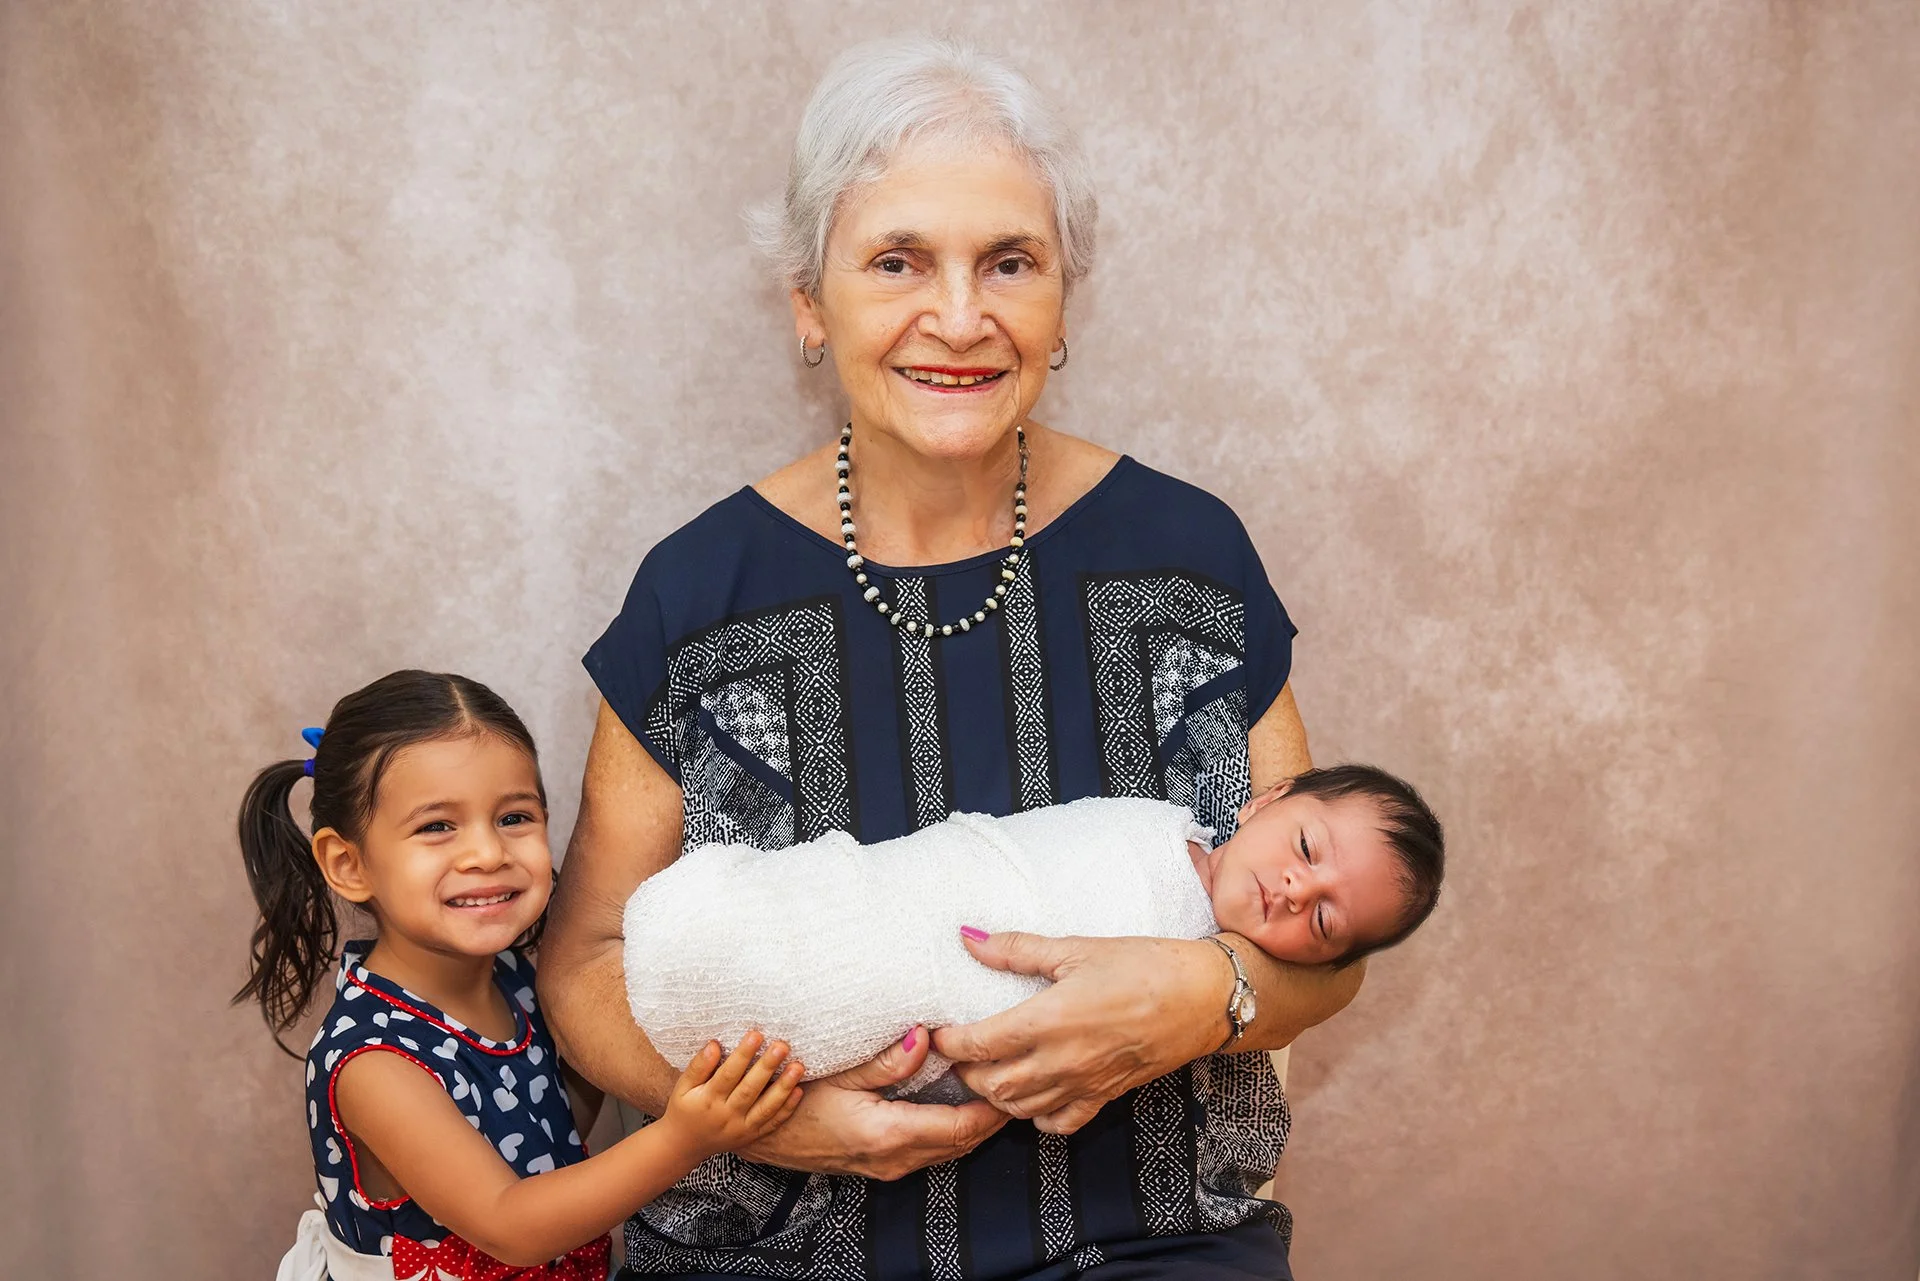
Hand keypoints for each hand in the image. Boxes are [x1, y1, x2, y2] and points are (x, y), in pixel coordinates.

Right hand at [657, 1031, 804, 1159]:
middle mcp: (726, 1116)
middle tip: (782, 1045)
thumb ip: (698, 1066)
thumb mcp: (683, 1086)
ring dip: (783, 1087)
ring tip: (798, 1066)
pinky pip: (772, 1123)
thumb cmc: (685, 1108)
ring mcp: (741, 1128)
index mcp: (708, 1100)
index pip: (728, 1074)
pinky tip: (799, 1091)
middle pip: (750, 1089)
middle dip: (767, 1066)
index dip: (743, 1054)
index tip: (756, 1034)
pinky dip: (787, 1108)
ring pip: (765, 1108)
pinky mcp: (752, 1136)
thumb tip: (714, 1045)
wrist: (685, 1145)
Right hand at [737, 1025, 1009, 1180]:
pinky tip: (959, 1105)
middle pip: (963, 1142)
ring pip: (949, 1150)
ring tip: (996, 1088)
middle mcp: (894, 1159)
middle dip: (993, 1115)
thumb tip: (925, 1037)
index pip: (960, 1126)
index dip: (992, 1106)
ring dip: (975, 1124)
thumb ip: (887, 1060)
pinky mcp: (880, 1163)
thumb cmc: (791, 1098)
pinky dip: (953, 1130)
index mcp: (888, 1134)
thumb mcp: (839, 1072)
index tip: (1011, 1077)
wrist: (754, 1132)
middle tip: (1016, 1078)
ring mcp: (887, 1166)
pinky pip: (931, 1151)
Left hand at [932, 931, 1229, 1134]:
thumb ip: (1017, 949)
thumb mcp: (1077, 948)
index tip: (936, 1030)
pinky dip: (1036, 1116)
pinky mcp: (1105, 1096)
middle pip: (991, 1085)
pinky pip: (1058, 1123)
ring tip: (986, 1070)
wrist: (1204, 997)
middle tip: (958, 1050)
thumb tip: (969, 938)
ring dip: (994, 1094)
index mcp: (1049, 1020)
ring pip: (1018, 1109)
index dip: (949, 1042)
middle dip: (965, 1071)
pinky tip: (1031, 1094)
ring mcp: (1083, 1084)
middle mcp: (1061, 1061)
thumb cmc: (1144, 965)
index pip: (978, 1044)